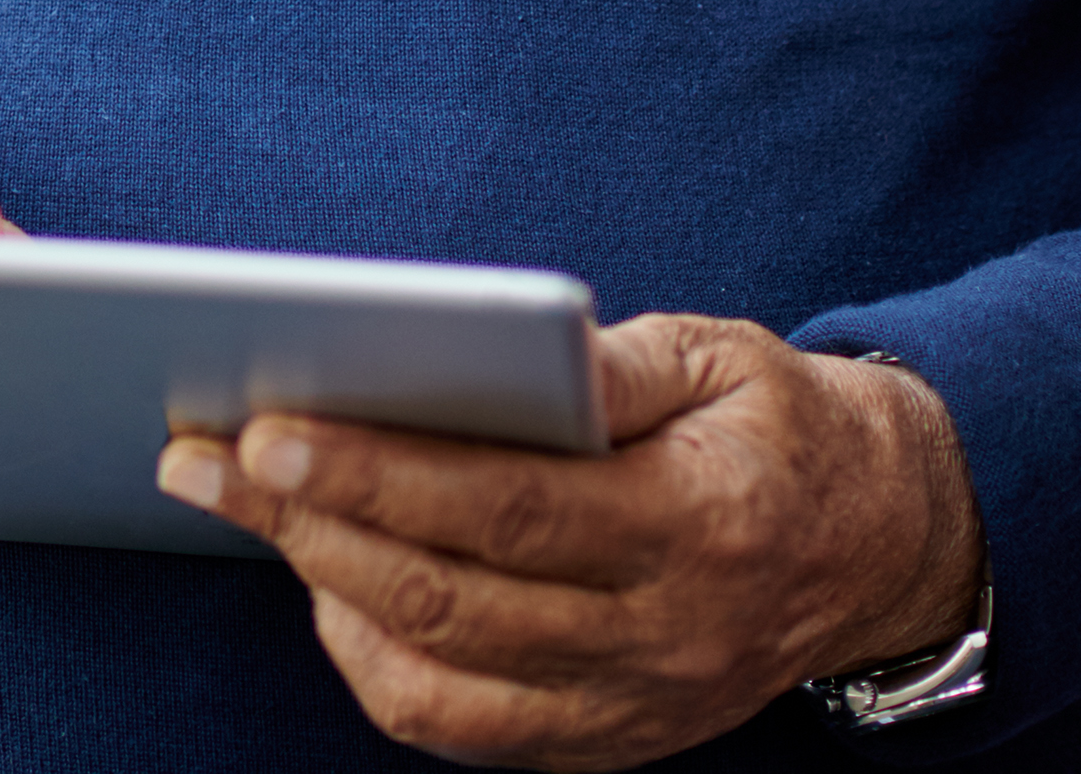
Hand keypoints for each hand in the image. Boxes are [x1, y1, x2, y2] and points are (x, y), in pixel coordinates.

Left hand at [157, 315, 984, 768]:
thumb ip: (617, 362)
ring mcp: (637, 705)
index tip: (268, 429)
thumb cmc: (778, 426)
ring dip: (324, 594)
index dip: (379, 475)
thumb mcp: (723, 357)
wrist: (881, 544)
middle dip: (307, 527)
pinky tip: (332, 589)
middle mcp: (667, 634)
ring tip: (248, 512)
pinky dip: (382, 667)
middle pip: (452, 597)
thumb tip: (509, 346)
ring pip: (445, 679)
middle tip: (199, 458)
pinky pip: (469, 731)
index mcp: (702, 522)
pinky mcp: (611, 741)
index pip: (511, 508)